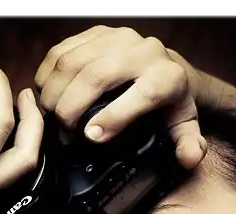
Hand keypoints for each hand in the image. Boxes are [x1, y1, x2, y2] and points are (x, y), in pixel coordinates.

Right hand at [34, 26, 205, 168]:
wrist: (166, 67)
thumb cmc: (169, 103)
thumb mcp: (184, 126)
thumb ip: (190, 145)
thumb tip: (189, 157)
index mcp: (168, 77)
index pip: (140, 94)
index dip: (113, 118)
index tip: (90, 137)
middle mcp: (144, 51)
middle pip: (96, 75)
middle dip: (70, 107)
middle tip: (61, 132)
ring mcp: (118, 37)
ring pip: (73, 62)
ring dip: (53, 92)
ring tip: (48, 116)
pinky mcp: (97, 32)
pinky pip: (62, 50)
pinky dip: (47, 73)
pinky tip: (45, 94)